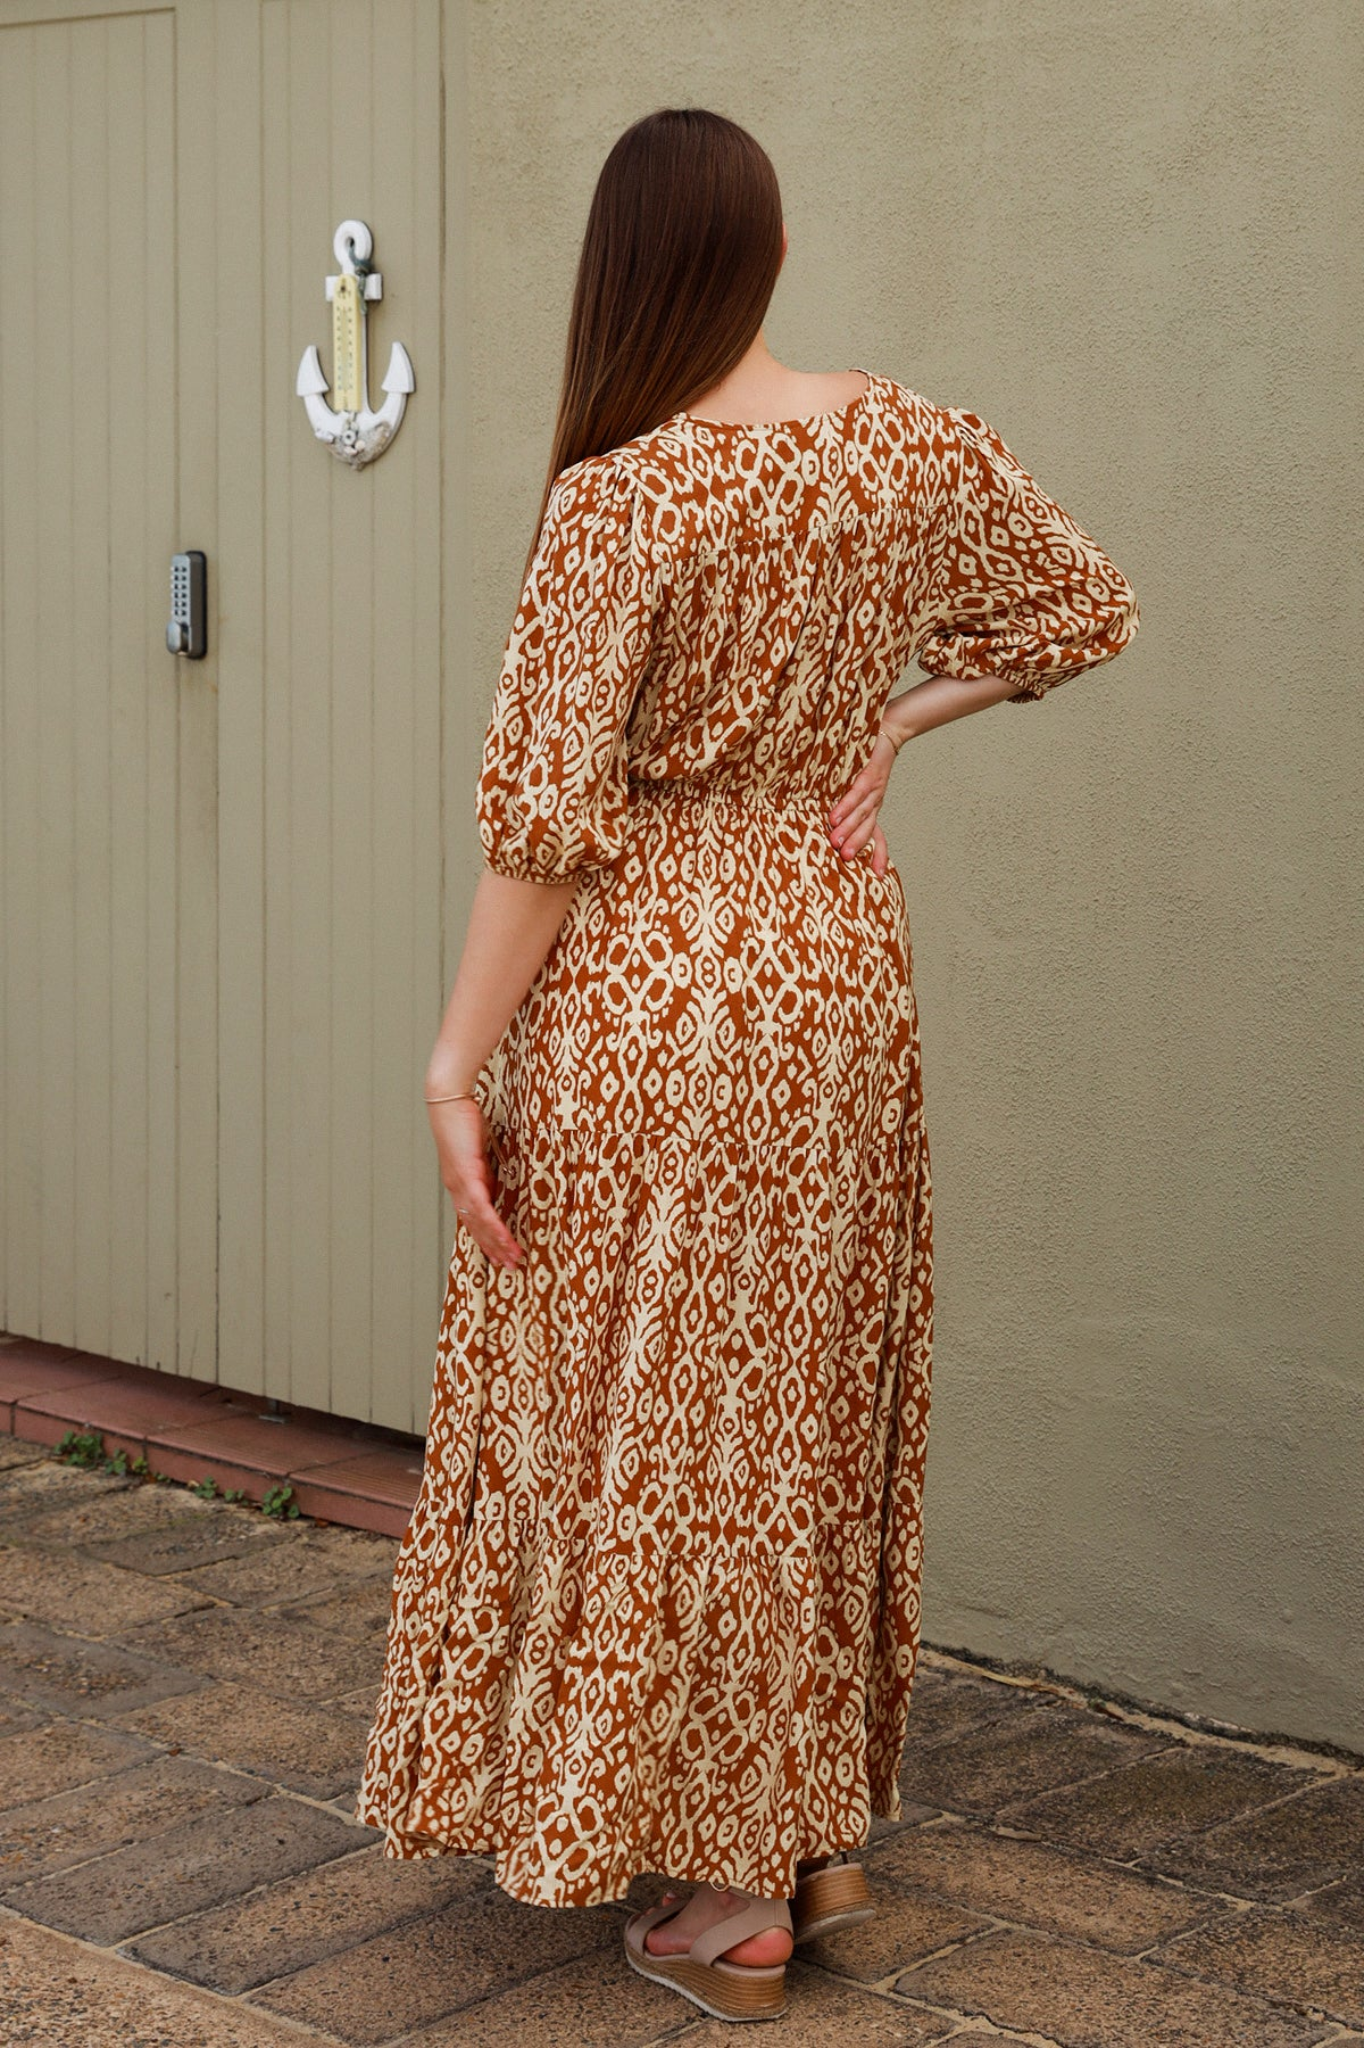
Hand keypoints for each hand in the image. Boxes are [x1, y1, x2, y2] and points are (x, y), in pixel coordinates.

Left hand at [427, 1097, 523, 1269]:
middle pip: (476, 1227)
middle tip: (510, 1266)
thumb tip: (495, 1181)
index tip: (500, 1252)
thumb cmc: (462, 1118)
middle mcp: (456, 1189)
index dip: (487, 1237)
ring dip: (497, 1244)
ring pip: (480, 1224)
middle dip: (494, 1249)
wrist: (448, 1100)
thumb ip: (485, 1167)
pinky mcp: (466, 1177)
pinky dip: (494, 1226)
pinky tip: (505, 1239)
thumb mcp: (478, 1148)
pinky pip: (483, 1209)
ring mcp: (459, 1185)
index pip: (473, 1218)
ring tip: (512, 1259)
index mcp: (458, 1183)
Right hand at [828, 731, 895, 874]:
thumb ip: (847, 802)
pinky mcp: (869, 774)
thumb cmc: (868, 759)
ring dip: (848, 829)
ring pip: (861, 814)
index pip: (877, 836)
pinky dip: (846, 806)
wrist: (889, 731)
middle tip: (843, 860)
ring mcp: (874, 789)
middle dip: (856, 845)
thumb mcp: (859, 784)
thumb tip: (825, 817)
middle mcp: (875, 802)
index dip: (878, 855)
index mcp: (873, 807)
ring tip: (835, 842)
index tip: (877, 876)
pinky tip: (834, 816)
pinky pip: (856, 794)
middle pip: (867, 829)